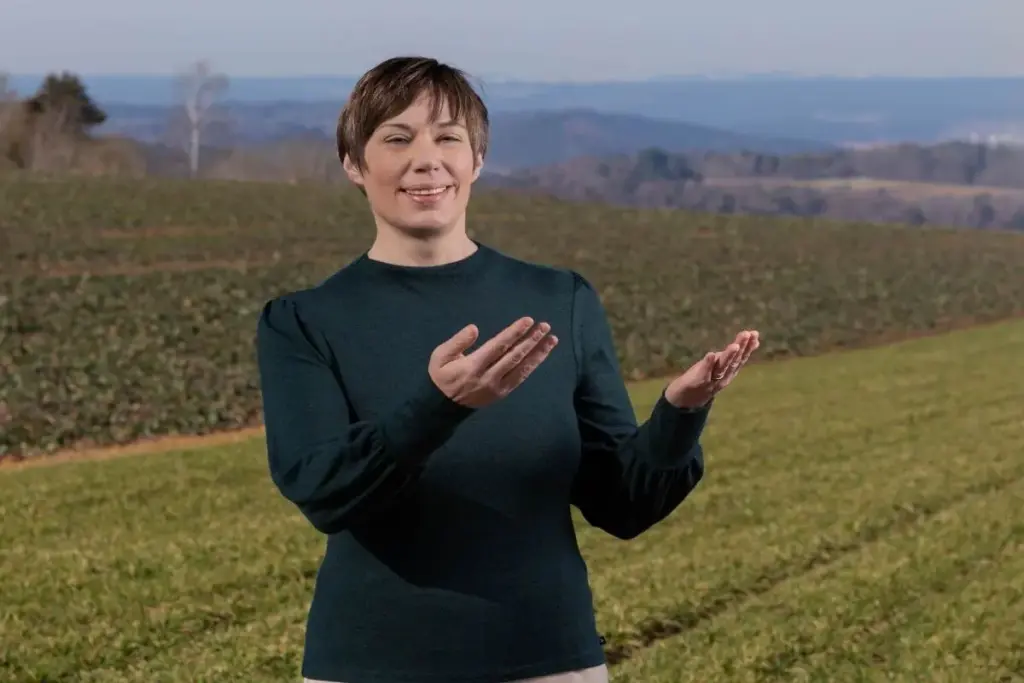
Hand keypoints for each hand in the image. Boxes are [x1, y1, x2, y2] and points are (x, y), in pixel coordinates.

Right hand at [429, 317, 558, 407]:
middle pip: (514, 356)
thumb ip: (457, 342)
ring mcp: (497, 387)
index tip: (528, 321)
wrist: (442, 406)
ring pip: (522, 368)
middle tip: (545, 326)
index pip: (498, 346)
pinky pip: (521, 378)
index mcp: (472, 366)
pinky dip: (533, 365)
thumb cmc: (442, 376)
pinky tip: (542, 354)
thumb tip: (474, 328)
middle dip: (531, 340)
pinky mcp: (502, 393)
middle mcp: (488, 377)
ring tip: (552, 339)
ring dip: (538, 353)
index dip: (514, 333)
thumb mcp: (440, 356)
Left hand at [665, 330, 759, 408]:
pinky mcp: (698, 382)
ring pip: (722, 368)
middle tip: (747, 334)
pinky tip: (711, 354)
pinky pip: (704, 374)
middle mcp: (723, 377)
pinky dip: (708, 364)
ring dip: (728, 356)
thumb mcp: (723, 366)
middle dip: (741, 348)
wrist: (687, 400)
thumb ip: (736, 356)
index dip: (748, 347)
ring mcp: (712, 380)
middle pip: (733, 361)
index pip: (741, 358)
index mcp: (730, 372)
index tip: (755, 334)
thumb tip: (755, 341)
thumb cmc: (708, 379)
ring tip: (734, 345)